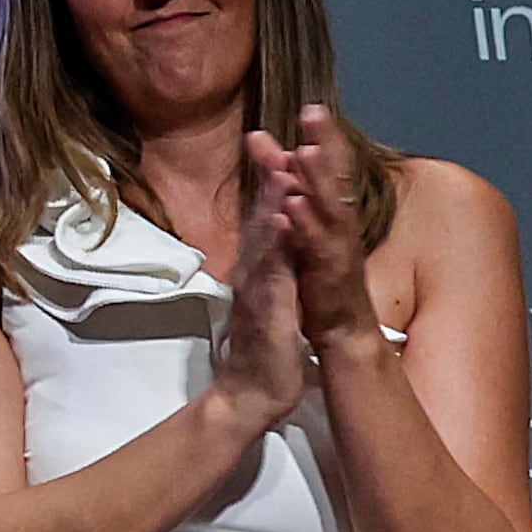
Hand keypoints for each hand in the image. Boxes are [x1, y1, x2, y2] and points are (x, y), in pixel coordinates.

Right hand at [199, 140, 314, 445]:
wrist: (248, 396)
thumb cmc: (263, 350)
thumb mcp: (269, 302)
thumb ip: (271, 271)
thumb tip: (275, 245)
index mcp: (259, 270)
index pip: (267, 217)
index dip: (275, 180)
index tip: (283, 143)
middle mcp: (253, 272)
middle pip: (262, 216)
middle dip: (272, 175)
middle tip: (273, 135)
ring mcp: (257, 289)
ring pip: (265, 238)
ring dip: (272, 200)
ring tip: (283, 165)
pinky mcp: (267, 309)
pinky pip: (272, 272)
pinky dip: (276, 243)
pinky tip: (282, 220)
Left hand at [267, 103, 377, 343]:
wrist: (339, 325)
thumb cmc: (320, 273)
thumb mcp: (300, 226)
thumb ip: (284, 185)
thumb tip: (264, 146)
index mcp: (330, 211)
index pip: (327, 168)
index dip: (322, 138)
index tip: (310, 108)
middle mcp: (337, 224)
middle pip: (332, 178)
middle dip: (324, 144)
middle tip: (314, 112)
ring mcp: (334, 248)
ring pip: (327, 208)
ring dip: (317, 180)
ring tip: (305, 151)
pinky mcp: (326, 274)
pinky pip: (314, 247)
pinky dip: (303, 225)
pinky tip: (289, 206)